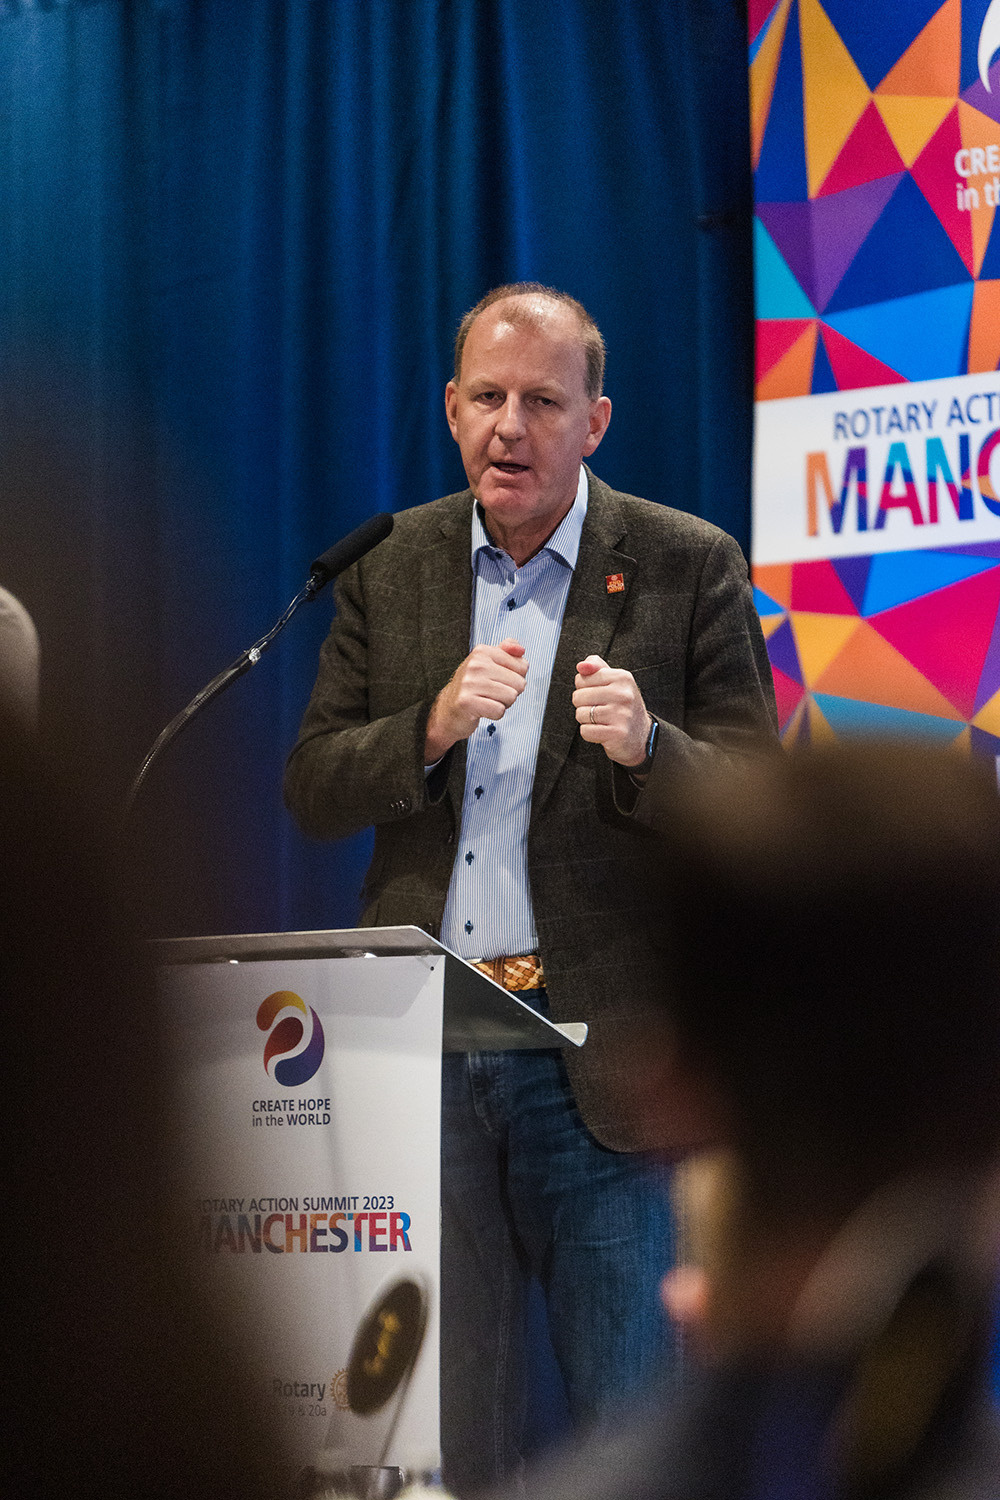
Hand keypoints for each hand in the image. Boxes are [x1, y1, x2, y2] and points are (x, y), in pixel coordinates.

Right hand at [425, 638, 527, 761]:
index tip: (497, 680)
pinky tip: (482, 710)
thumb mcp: (489, 663)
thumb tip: (521, 650)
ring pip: (511, 696)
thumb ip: (508, 652)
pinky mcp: (467, 702)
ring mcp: (470, 683)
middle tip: (491, 694)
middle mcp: (475, 664)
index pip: (522, 666)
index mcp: (482, 652)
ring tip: (487, 701)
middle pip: (519, 683)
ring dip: (503, 704)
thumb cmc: (473, 687)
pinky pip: (500, 711)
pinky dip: (495, 714)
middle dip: (510, 693)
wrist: (448, 709)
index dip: (515, 678)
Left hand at [573, 654, 650, 766]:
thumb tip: (581, 665)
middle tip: (600, 709)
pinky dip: (590, 733)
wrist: (641, 735)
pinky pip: (585, 731)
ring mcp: (621, 714)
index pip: (581, 679)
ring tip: (602, 720)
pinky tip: (603, 731)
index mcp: (622, 677)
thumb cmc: (622, 706)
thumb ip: (596, 668)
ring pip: (580, 714)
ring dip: (587, 720)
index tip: (598, 695)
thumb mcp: (614, 682)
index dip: (584, 689)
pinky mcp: (617, 733)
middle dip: (584, 706)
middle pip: (578, 697)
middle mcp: (623, 694)